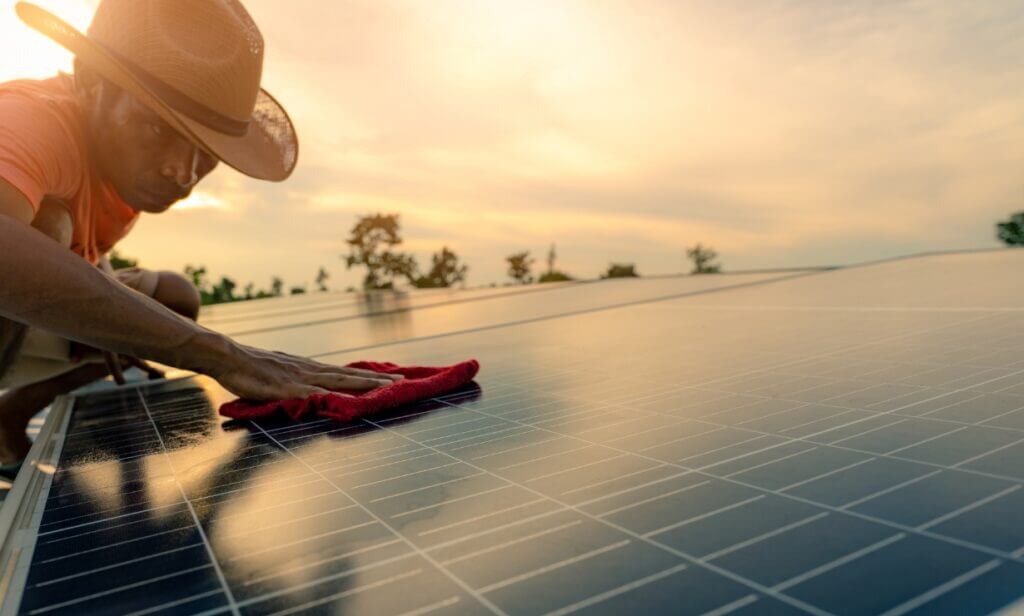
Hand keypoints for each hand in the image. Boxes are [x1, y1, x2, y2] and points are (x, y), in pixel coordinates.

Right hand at [210, 342, 402, 401]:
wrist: (227, 356)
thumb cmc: (250, 368)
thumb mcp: (279, 375)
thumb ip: (296, 384)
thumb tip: (312, 392)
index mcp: (309, 369)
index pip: (344, 373)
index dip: (368, 377)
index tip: (391, 378)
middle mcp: (309, 370)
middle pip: (348, 376)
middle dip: (377, 380)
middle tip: (403, 381)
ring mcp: (298, 378)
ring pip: (337, 382)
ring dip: (362, 385)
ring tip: (385, 387)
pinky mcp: (284, 387)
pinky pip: (309, 393)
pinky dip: (326, 396)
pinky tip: (341, 400)